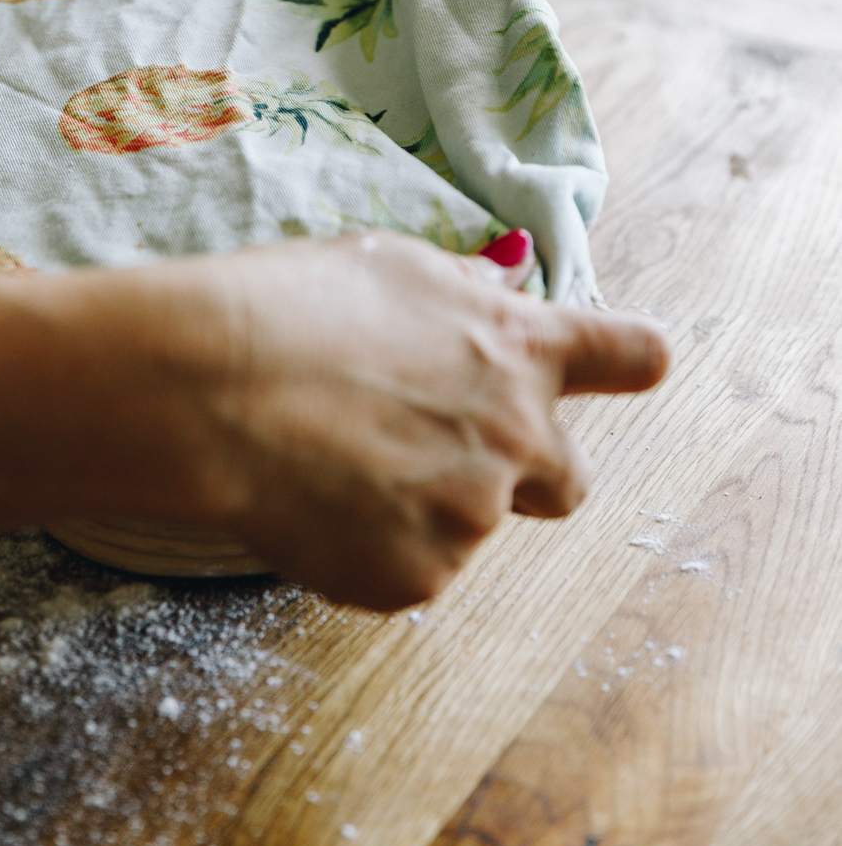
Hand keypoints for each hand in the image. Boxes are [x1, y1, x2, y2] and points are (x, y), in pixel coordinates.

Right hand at [0, 235, 669, 611]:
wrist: (208, 388)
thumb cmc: (286, 306)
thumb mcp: (388, 266)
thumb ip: (464, 291)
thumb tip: (507, 285)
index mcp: (517, 348)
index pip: (628, 355)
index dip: (631, 361)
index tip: (637, 364)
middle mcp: (518, 437)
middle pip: (567, 480)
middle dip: (523, 471)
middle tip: (436, 449)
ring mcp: (472, 518)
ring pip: (463, 524)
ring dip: (414, 503)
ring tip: (324, 456)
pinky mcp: (419, 579)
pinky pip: (403, 571)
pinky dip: (363, 547)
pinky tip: (306, 501)